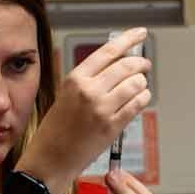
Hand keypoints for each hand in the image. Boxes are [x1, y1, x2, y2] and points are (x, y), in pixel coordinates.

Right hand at [18, 28, 151, 192]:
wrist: (50, 159)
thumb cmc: (55, 131)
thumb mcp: (65, 96)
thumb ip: (88, 81)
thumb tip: (115, 68)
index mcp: (75, 79)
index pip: (108, 51)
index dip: (128, 39)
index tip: (140, 34)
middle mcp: (89, 90)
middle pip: (126, 66)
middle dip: (140, 63)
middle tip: (144, 64)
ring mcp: (102, 108)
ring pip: (135, 84)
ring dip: (141, 83)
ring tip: (139, 86)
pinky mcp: (112, 126)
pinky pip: (137, 104)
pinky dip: (143, 98)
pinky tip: (140, 99)